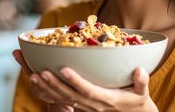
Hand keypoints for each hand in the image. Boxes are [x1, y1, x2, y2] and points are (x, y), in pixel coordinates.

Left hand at [12, 49, 157, 111]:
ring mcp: (84, 106)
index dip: (76, 81)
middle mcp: (93, 104)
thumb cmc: (136, 100)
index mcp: (107, 99)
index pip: (88, 90)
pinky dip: (47, 92)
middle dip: (53, 84)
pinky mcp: (79, 105)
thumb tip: (140, 70)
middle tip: (39, 72)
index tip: (64, 69)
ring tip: (32, 75)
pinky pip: (61, 100)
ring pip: (62, 98)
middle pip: (70, 95)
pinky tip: (35, 81)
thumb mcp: (142, 92)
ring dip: (46, 88)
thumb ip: (141, 82)